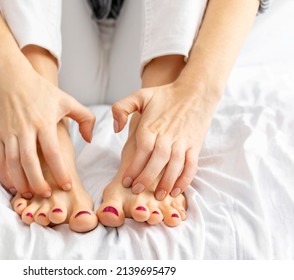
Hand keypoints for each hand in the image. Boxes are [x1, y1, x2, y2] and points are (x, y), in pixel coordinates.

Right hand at [0, 55, 94, 198]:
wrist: (9, 78)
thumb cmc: (40, 90)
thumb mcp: (67, 100)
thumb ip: (85, 118)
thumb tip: (89, 139)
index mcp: (44, 122)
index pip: (53, 152)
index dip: (60, 171)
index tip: (67, 185)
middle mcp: (25, 129)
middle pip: (30, 163)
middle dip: (38, 183)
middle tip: (47, 194)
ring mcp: (9, 133)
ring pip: (13, 164)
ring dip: (21, 182)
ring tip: (30, 194)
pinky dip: (4, 175)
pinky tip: (12, 184)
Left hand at [112, 79, 218, 199]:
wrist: (196, 91)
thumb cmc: (165, 95)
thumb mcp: (139, 95)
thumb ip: (121, 108)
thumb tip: (116, 129)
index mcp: (152, 126)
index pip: (142, 150)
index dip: (134, 167)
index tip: (126, 181)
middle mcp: (168, 135)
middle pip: (157, 160)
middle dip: (147, 178)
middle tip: (137, 190)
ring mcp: (183, 141)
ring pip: (175, 165)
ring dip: (166, 182)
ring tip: (157, 195)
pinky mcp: (195, 146)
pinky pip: (191, 165)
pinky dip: (185, 179)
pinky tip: (177, 191)